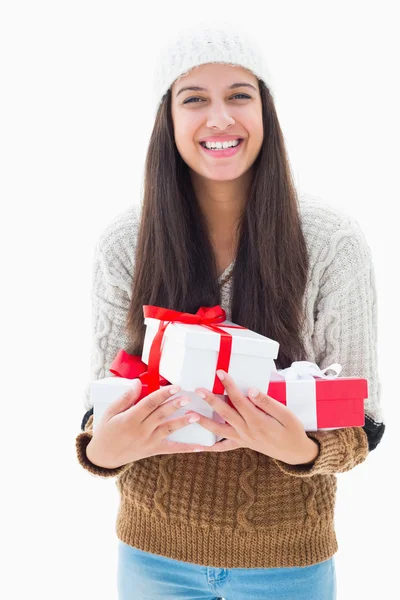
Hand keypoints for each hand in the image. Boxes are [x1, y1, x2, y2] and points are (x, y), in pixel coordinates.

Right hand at [86, 380, 212, 468]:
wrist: (103, 457)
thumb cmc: (106, 431)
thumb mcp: (110, 412)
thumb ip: (125, 398)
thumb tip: (137, 382)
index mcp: (129, 419)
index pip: (148, 404)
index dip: (162, 394)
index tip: (174, 387)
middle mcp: (140, 430)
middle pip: (160, 415)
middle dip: (174, 406)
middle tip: (187, 398)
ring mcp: (148, 441)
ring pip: (168, 430)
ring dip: (182, 423)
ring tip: (195, 416)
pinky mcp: (153, 450)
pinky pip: (172, 448)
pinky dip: (186, 447)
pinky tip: (200, 446)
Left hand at [185, 370, 319, 465]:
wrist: (296, 452)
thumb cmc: (292, 430)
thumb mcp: (286, 414)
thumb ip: (268, 403)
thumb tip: (252, 390)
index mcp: (258, 421)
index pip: (239, 400)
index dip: (229, 385)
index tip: (220, 373)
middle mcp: (247, 431)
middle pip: (225, 413)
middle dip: (211, 400)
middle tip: (198, 389)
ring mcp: (243, 439)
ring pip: (219, 430)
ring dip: (204, 422)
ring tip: (189, 415)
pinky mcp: (242, 444)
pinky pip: (223, 447)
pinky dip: (210, 447)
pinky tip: (198, 446)